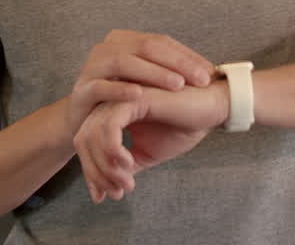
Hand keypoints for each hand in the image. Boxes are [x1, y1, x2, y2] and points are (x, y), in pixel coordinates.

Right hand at [63, 30, 214, 145]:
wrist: (83, 123)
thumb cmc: (122, 101)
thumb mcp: (146, 83)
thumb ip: (169, 72)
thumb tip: (211, 72)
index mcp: (125, 41)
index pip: (160, 42)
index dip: (186, 55)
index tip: (210, 72)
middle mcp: (107, 48)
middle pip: (145, 47)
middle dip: (176, 63)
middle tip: (200, 79)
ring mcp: (92, 67)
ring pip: (124, 62)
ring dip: (153, 73)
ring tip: (177, 85)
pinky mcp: (81, 90)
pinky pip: (101, 86)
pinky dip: (120, 89)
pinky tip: (139, 95)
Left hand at [74, 82, 229, 202]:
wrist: (211, 109)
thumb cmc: (184, 125)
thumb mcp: (149, 152)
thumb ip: (127, 164)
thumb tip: (108, 185)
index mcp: (114, 112)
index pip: (86, 142)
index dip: (91, 172)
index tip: (102, 196)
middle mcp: (112, 102)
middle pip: (83, 140)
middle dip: (95, 173)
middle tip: (116, 193)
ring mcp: (120, 98)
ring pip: (92, 136)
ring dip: (106, 167)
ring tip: (126, 183)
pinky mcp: (133, 98)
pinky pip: (108, 128)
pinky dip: (113, 151)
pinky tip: (128, 164)